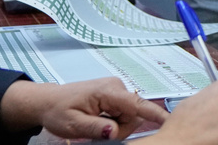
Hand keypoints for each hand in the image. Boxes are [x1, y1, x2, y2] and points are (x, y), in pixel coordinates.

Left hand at [0, 78, 166, 139]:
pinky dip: (114, 120)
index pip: (136, 104)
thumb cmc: (58, 110)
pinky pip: (124, 112)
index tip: (169, 120)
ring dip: (117, 125)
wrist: (49, 101)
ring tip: (96, 124)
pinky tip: (100, 120)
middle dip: (121, 128)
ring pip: (129, 115)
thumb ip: (96, 128)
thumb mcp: (73, 124)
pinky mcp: (115, 95)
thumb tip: (114, 131)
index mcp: (108, 91)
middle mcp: (117, 86)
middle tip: (99, 131)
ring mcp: (117, 90)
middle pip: (133, 115)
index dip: (154, 114)